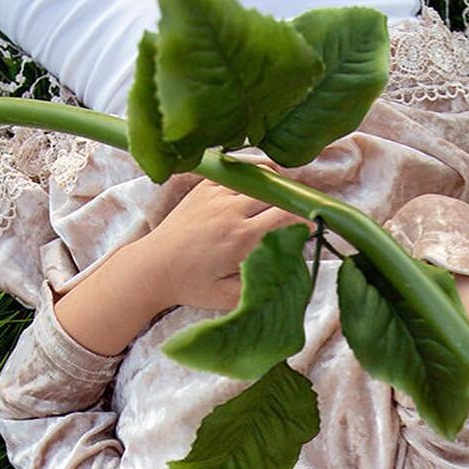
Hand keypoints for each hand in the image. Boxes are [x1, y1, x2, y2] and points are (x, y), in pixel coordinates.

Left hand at [139, 179, 306, 312]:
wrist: (154, 267)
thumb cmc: (191, 286)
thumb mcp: (230, 297)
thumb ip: (262, 283)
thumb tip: (289, 269)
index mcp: (242, 238)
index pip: (286, 216)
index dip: (305, 218)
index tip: (314, 225)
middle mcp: (231, 211)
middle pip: (276, 193)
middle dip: (294, 199)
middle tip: (304, 209)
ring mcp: (216, 195)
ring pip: (259, 178)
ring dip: (276, 185)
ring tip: (287, 194)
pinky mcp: (204, 187)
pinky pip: (237, 171)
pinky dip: (254, 172)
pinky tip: (263, 180)